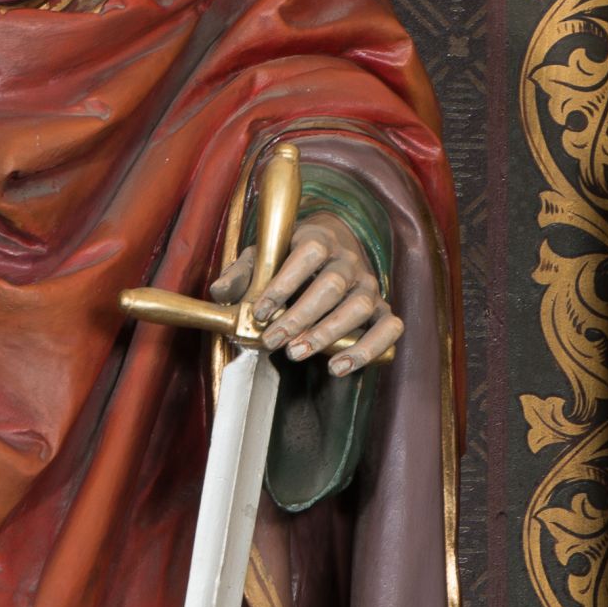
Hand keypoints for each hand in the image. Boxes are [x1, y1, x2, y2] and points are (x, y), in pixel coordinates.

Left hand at [212, 213, 399, 376]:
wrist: (333, 252)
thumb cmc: (290, 260)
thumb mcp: (262, 257)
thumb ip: (241, 273)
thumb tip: (219, 292)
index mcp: (319, 239)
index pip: (308, 253)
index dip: (284, 283)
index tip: (260, 312)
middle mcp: (349, 261)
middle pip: (332, 285)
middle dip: (300, 316)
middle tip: (273, 341)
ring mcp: (368, 286)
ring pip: (358, 307)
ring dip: (328, 334)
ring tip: (296, 354)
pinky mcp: (382, 310)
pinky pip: (389, 329)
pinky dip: (367, 350)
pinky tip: (338, 367)